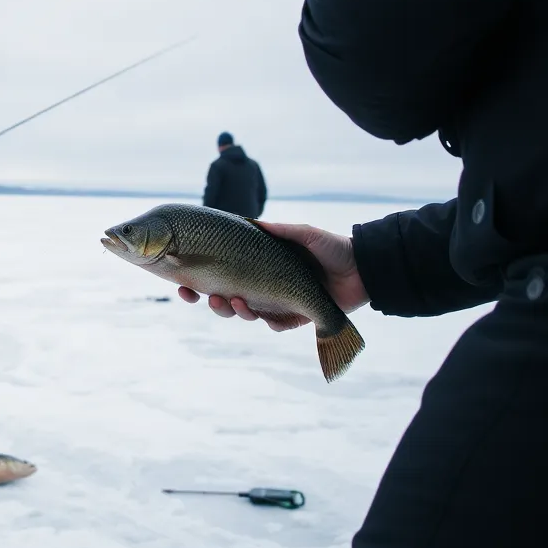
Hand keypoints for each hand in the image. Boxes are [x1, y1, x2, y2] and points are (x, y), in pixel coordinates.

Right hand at [177, 221, 368, 329]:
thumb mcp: (302, 233)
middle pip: (227, 301)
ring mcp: (278, 303)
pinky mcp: (296, 317)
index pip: (222, 277)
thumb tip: (247, 222)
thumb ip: (276, 230)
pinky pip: (275, 325)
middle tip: (205, 295)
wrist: (364, 267)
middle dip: (211, 302)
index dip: (199, 283)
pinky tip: (263, 314)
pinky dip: (268, 321)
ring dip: (236, 311)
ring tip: (235, 301)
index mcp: (259, 267)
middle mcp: (263, 286)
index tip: (182, 284)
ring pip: (246, 314)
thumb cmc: (332, 247)